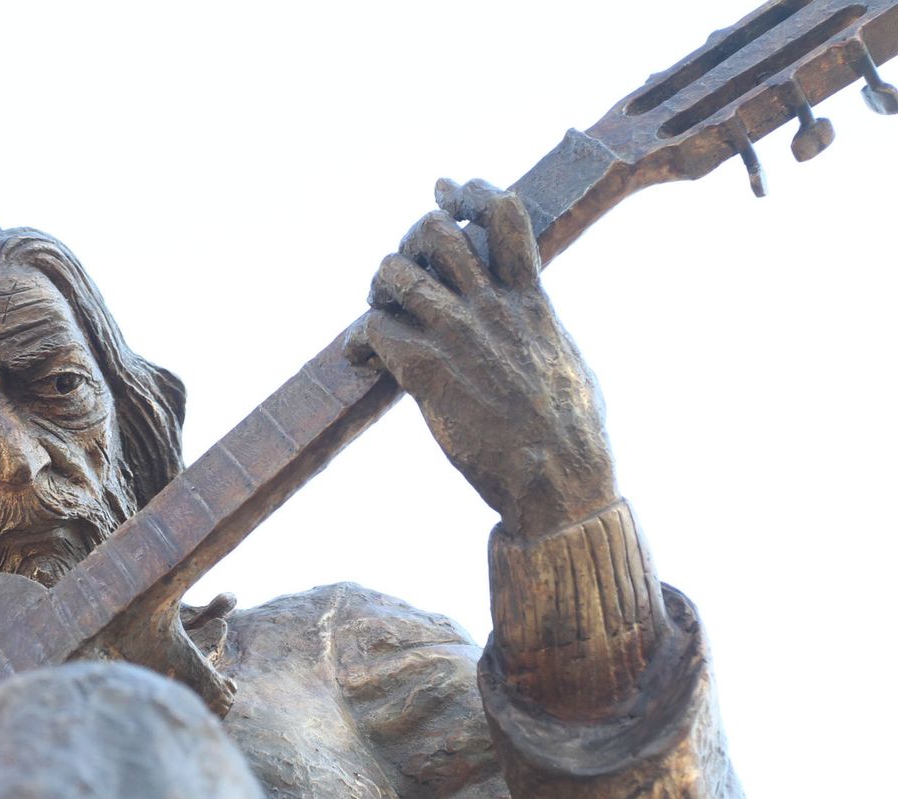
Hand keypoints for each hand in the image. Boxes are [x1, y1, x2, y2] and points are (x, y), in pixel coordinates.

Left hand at [365, 179, 617, 539]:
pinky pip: (372, 329)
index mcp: (532, 299)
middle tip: (405, 272)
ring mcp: (458, 335)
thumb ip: (545, 329)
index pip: (505, 214)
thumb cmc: (572, 433)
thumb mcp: (568, 360)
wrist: (559, 478)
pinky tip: (361, 359)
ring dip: (379, 287)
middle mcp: (492, 307)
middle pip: (437, 231)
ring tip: (380, 312)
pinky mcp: (426, 371)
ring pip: (395, 272)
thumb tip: (542, 325)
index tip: (448, 190)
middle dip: (411, 241)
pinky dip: (357, 340)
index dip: (471, 191)